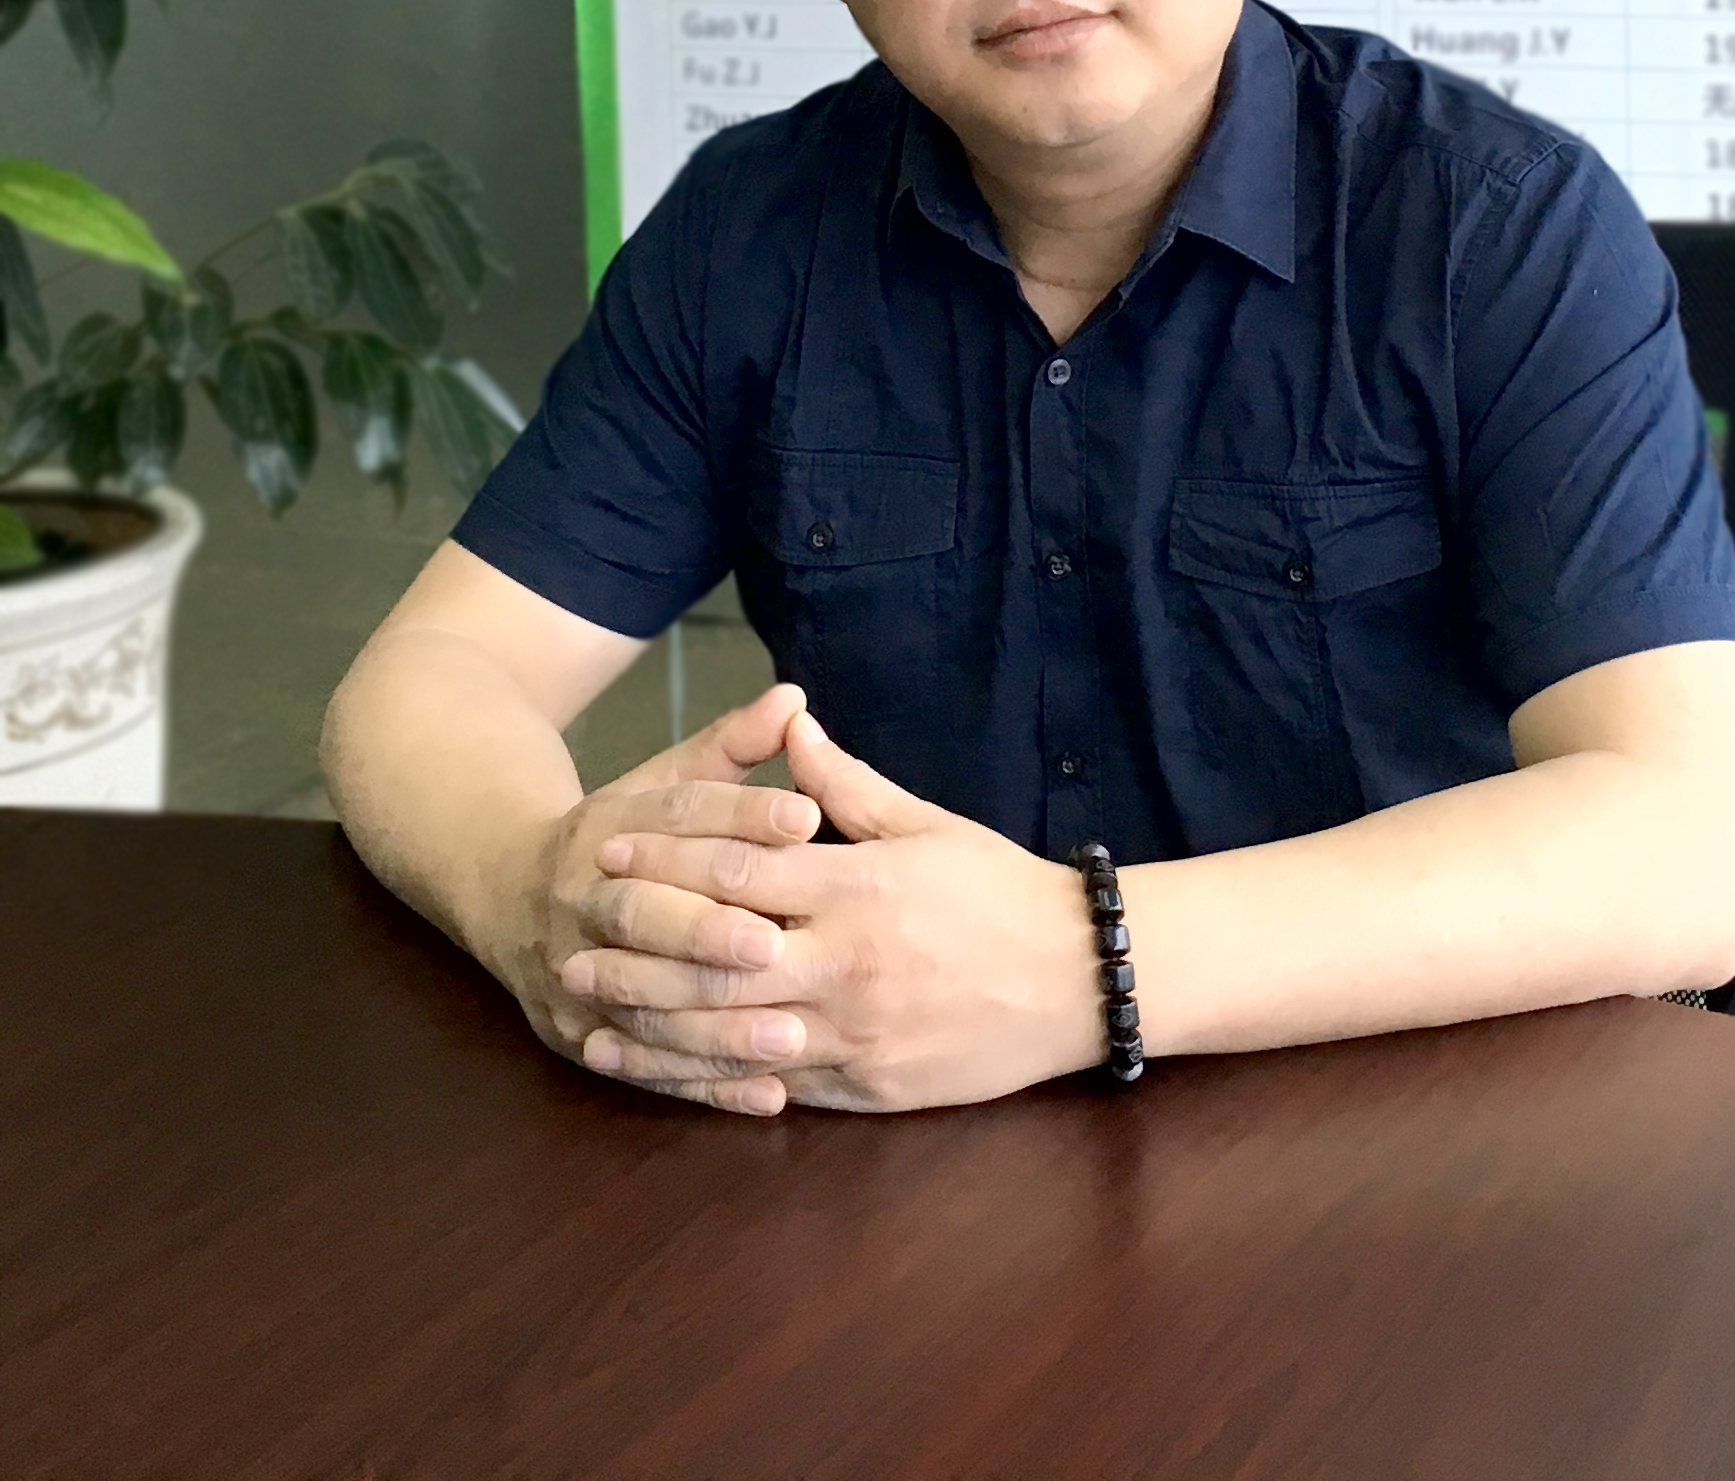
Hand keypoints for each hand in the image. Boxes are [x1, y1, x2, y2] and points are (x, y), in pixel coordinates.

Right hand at [485, 681, 825, 1108]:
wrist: (503, 889)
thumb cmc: (623, 833)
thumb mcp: (665, 780)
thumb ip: (732, 747)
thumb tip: (794, 697)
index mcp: (609, 824)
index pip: (678, 815)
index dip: (743, 813)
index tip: (808, 818)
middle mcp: (582, 898)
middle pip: (645, 913)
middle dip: (708, 930)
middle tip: (776, 943)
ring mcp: (572, 973)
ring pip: (642, 1003)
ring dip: (714, 1025)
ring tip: (790, 1037)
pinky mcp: (578, 1038)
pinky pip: (644, 1067)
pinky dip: (704, 1085)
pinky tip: (767, 1095)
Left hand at [575, 710, 1104, 1115]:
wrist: (1079, 979)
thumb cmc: (1000, 889)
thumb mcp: (926, 823)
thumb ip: (846, 784)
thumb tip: (790, 728)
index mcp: (859, 888)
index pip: (739, 874)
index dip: (667, 865)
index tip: (609, 855)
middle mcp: (847, 963)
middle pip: (718, 961)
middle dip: (639, 955)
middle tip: (575, 947)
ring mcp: (855, 1033)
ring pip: (733, 1036)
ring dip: (655, 1029)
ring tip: (594, 1019)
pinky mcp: (868, 1087)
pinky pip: (776, 1087)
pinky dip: (714, 1083)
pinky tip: (668, 1077)